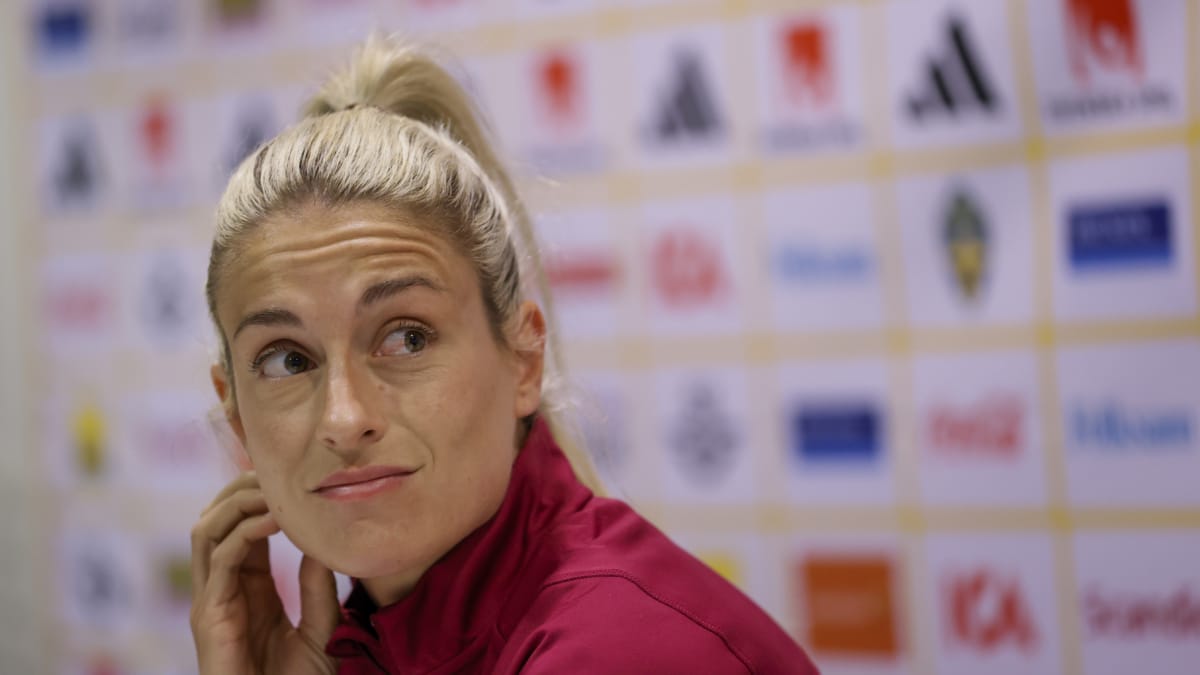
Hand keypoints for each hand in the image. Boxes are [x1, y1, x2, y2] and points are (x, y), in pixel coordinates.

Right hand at [190, 472, 339, 674]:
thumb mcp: (323, 630)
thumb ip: (319, 588)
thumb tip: (319, 545)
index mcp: (246, 588)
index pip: (239, 526)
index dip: (257, 495)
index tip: (291, 476)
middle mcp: (222, 589)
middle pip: (214, 518)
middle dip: (240, 487)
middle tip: (277, 470)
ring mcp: (211, 602)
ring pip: (206, 530)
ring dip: (237, 502)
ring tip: (274, 489)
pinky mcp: (210, 617)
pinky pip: (219, 560)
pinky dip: (244, 532)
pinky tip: (275, 520)